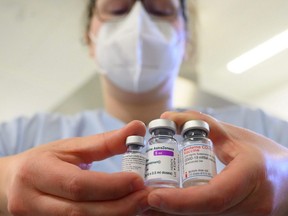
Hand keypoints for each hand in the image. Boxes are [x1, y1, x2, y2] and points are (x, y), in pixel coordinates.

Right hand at [0, 120, 148, 215]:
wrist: (14, 181)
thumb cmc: (44, 161)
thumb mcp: (71, 147)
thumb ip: (106, 141)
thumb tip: (138, 127)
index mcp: (37, 173)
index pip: (78, 185)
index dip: (111, 185)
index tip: (138, 180)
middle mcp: (31, 201)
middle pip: (81, 212)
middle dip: (119, 206)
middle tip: (146, 197)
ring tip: (139, 205)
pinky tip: (123, 212)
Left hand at [144, 111, 287, 215]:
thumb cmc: (264, 155)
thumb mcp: (234, 135)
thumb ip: (200, 122)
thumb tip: (166, 118)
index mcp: (250, 178)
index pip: (213, 197)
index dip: (181, 201)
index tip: (153, 196)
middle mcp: (250, 206)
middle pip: (203, 215)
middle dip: (168, 211)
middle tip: (139, 200)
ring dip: (173, 215)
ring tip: (146, 204)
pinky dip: (185, 214)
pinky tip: (167, 207)